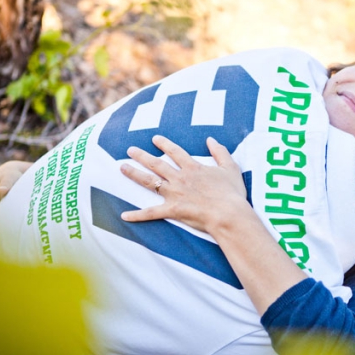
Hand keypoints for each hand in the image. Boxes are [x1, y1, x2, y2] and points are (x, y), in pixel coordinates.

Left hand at [120, 135, 248, 233]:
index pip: (175, 152)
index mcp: (193, 168)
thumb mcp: (231, 168)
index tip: (155, 138)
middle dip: (142, 156)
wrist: (228, 214)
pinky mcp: (172, 210)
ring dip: (134, 174)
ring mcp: (174, 194)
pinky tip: (124, 215)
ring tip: (122, 168)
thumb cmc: (232, 193)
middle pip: (157, 164)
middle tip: (130, 150)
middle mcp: (180, 178)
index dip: (164, 144)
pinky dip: (137, 215)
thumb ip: (220, 152)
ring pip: (150, 182)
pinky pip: (151, 213)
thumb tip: (211, 139)